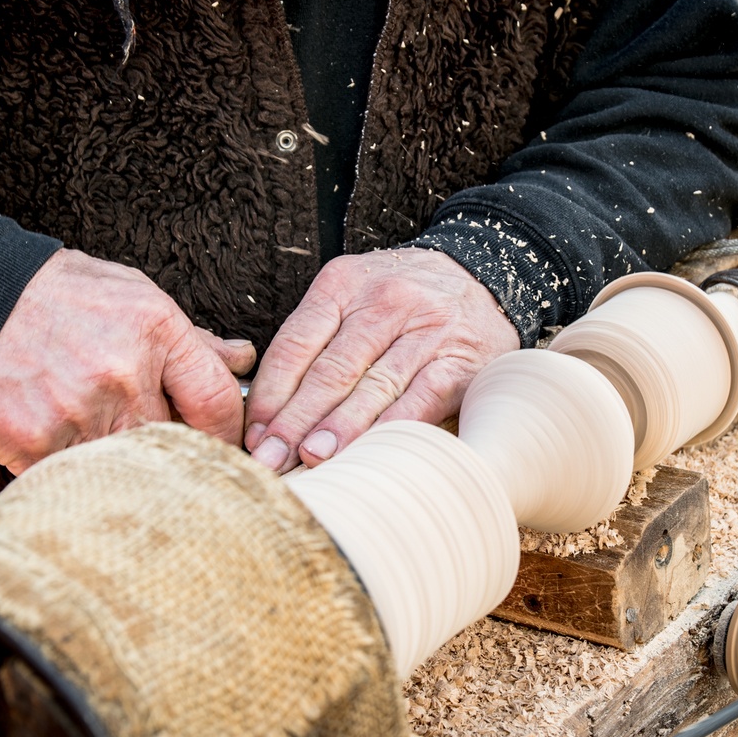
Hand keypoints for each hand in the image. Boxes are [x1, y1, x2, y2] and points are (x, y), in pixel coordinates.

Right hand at [0, 248, 254, 474]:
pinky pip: (72, 477)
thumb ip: (191, 337)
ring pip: (126, 467)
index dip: (229, 431)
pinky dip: (73, 468)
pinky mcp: (31, 443)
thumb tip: (242, 359)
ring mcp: (75, 414)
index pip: (219, 402)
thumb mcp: (133, 296)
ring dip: (123, 462)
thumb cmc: (57, 296)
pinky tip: (59, 437)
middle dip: (176, 450)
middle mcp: (121, 376)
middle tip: (161, 445)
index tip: (224, 441)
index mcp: (154, 332)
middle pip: (177, 444)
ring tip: (100, 435)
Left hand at [244, 247, 518, 472]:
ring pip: (373, 386)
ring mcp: (425, 330)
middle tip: (271, 458)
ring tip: (311, 459)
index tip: (254, 433)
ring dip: (339, 428)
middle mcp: (384, 301)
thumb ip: (316, 340)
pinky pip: (420, 398)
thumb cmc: (402, 300)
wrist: (483, 277)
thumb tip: (270, 411)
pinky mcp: (460, 361)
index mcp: (344, 284)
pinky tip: (369, 453)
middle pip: (331, 370)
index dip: (272, 393)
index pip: (296, 343)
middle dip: (295, 420)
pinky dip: (392, 428)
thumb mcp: (354, 294)